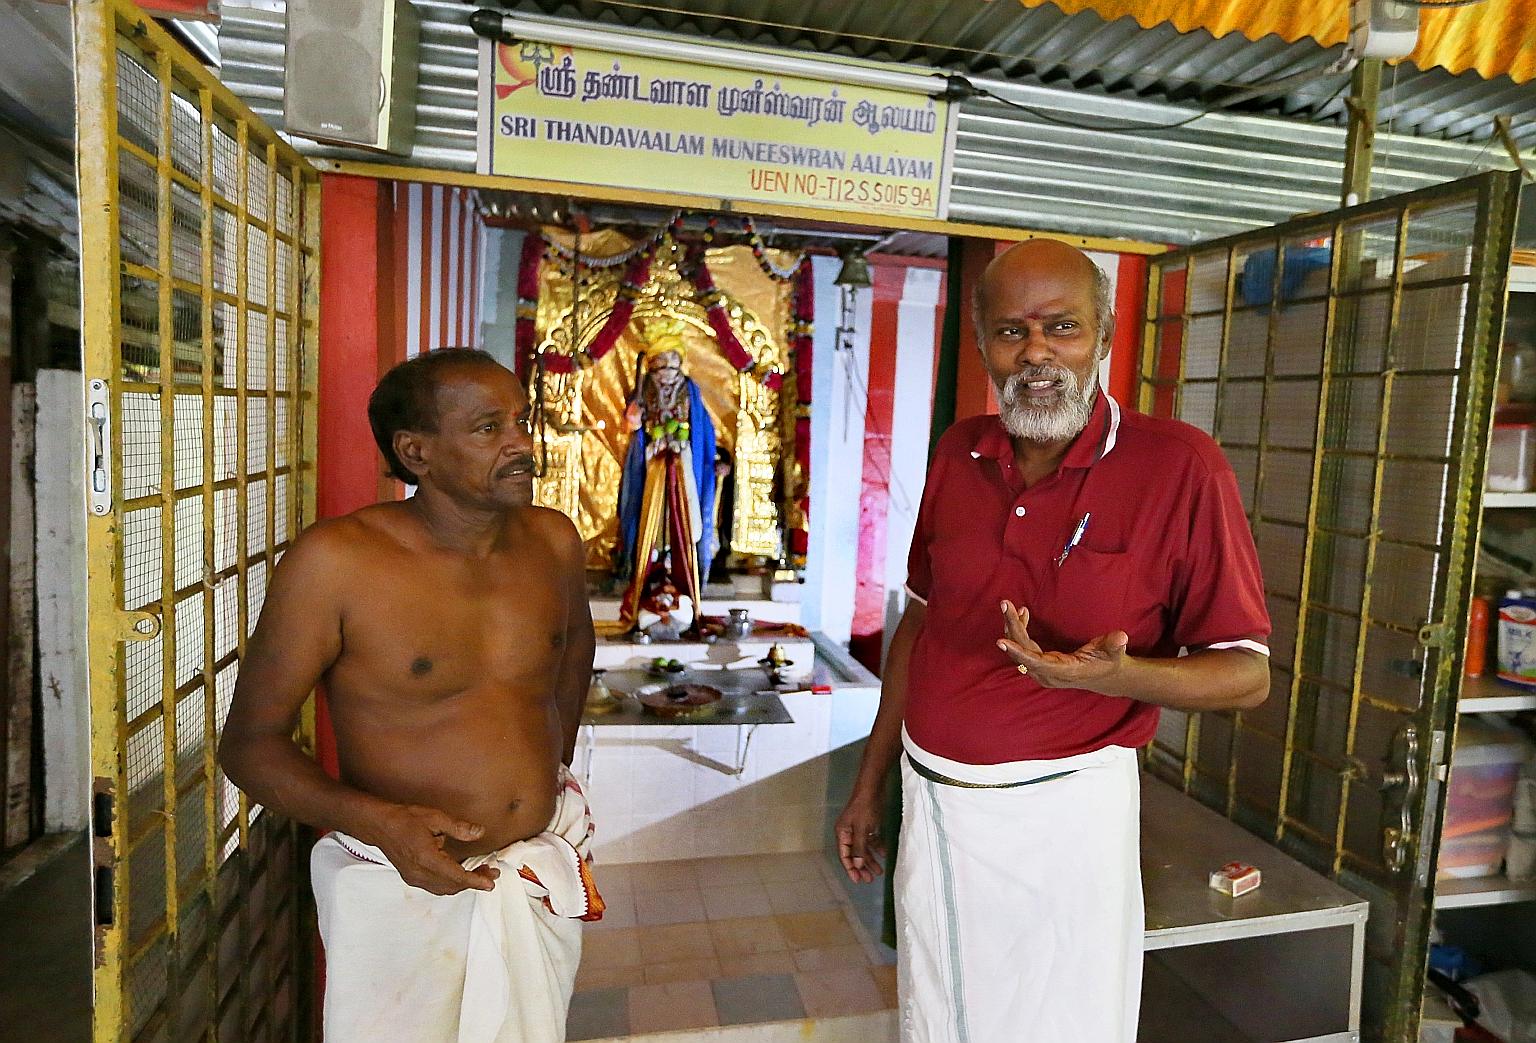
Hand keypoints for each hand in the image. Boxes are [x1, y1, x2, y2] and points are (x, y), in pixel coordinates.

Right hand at [366, 804, 499, 895]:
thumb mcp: (435, 818)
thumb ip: (459, 828)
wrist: (379, 826)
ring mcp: (414, 878)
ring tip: (480, 872)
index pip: (457, 877)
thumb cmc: (405, 819)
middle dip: (474, 882)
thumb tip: (479, 832)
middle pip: (453, 886)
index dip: (476, 881)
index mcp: (426, 859)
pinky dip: (451, 882)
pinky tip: (460, 872)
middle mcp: (420, 873)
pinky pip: (436, 886)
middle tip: (491, 873)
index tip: (490, 883)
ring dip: (463, 883)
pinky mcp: (412, 877)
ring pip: (444, 889)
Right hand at [834, 793, 885, 883]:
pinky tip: (884, 855)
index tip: (858, 881)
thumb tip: (857, 865)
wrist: (873, 787)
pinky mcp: (868, 825)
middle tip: (870, 880)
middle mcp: (848, 833)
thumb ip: (860, 848)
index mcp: (842, 834)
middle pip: (854, 855)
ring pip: (864, 849)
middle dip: (862, 867)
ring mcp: (858, 829)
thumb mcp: (862, 829)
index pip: (845, 856)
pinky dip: (877, 848)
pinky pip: (871, 841)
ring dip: (871, 860)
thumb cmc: (864, 807)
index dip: (851, 869)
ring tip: (879, 872)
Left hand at [997, 600, 1129, 692]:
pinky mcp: (1040, 664)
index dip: (1018, 653)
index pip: (1035, 662)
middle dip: (1012, 627)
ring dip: (1014, 627)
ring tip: (1011, 606)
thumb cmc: (1109, 662)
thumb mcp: (1115, 652)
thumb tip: (1121, 637)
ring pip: (1020, 650)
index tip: (1001, 641)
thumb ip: (1114, 644)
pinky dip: (1020, 631)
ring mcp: (1042, 671)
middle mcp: (1048, 674)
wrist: (1106, 677)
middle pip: (1022, 652)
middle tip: (1005, 605)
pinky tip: (1022, 614)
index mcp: (1063, 671)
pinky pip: (1023, 648)